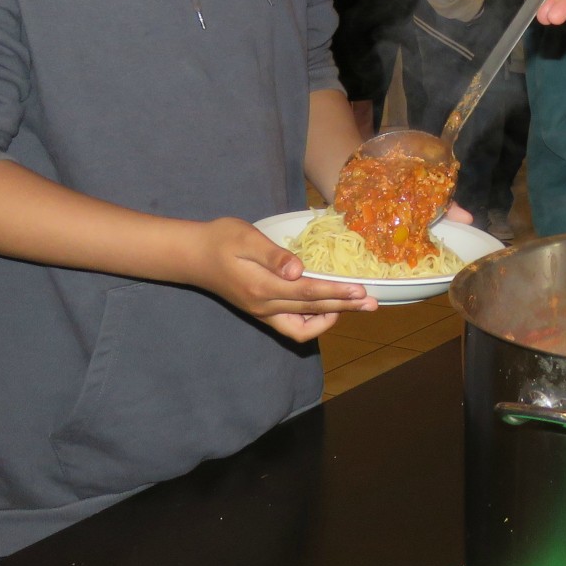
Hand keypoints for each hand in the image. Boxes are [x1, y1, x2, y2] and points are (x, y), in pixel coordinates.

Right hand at [181, 217, 375, 341]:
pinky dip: (313, 321)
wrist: (193, 255)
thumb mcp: (245, 238)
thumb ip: (273, 256)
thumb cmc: (220, 239)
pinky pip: (292, 326)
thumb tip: (298, 270)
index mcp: (263, 287)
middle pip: (312, 312)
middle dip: (345, 307)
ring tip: (354, 305)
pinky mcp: (262, 311)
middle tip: (372, 302)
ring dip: (330, 318)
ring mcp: (263, 312)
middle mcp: (264, 306)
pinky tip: (327, 308)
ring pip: (302, 327)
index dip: (337, 293)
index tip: (361, 291)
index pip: (308, 294)